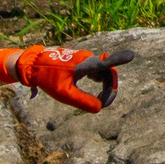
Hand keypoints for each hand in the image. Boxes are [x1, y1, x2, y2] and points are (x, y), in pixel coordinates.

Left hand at [14, 44, 135, 113]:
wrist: (34, 65)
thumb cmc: (48, 79)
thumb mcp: (64, 94)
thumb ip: (83, 101)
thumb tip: (99, 108)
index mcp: (84, 65)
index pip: (104, 63)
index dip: (119, 60)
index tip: (131, 55)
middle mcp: (88, 59)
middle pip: (108, 75)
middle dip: (109, 90)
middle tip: (103, 105)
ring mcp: (87, 59)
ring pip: (104, 74)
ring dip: (105, 88)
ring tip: (100, 102)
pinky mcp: (84, 62)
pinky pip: (98, 72)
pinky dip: (100, 83)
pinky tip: (97, 91)